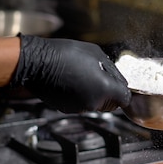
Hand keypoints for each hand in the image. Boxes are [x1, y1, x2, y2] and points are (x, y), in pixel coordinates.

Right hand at [11, 34, 130, 112]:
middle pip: (111, 104)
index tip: (120, 86)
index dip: (123, 92)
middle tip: (99, 76)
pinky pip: (81, 105)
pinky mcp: (67, 109)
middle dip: (109, 93)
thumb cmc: (65, 55)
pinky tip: (72, 82)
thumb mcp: (96, 54)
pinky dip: (80, 96)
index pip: (125, 99)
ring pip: (96, 104)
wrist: (37, 63)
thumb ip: (112, 71)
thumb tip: (119, 80)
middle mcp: (94, 103)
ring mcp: (79, 108)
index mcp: (105, 89)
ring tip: (82, 76)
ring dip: (94, 94)